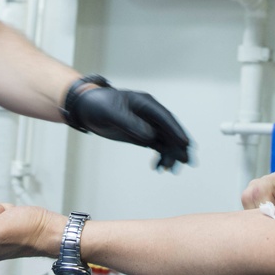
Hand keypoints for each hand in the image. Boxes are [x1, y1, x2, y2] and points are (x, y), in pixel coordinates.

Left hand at [65, 78, 190, 169]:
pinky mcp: (142, 134)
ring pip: (165, 140)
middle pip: (170, 130)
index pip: (165, 118)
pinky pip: (157, 146)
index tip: (185, 144)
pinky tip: (159, 167)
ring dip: (171, 154)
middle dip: (179, 146)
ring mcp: (148, 125)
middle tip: (186, 162)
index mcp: (146, 104)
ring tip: (170, 169)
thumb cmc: (99, 105)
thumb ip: (130, 124)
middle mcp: (150, 114)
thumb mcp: (112, 113)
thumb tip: (150, 137)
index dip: (176, 131)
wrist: (87, 109)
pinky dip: (161, 156)